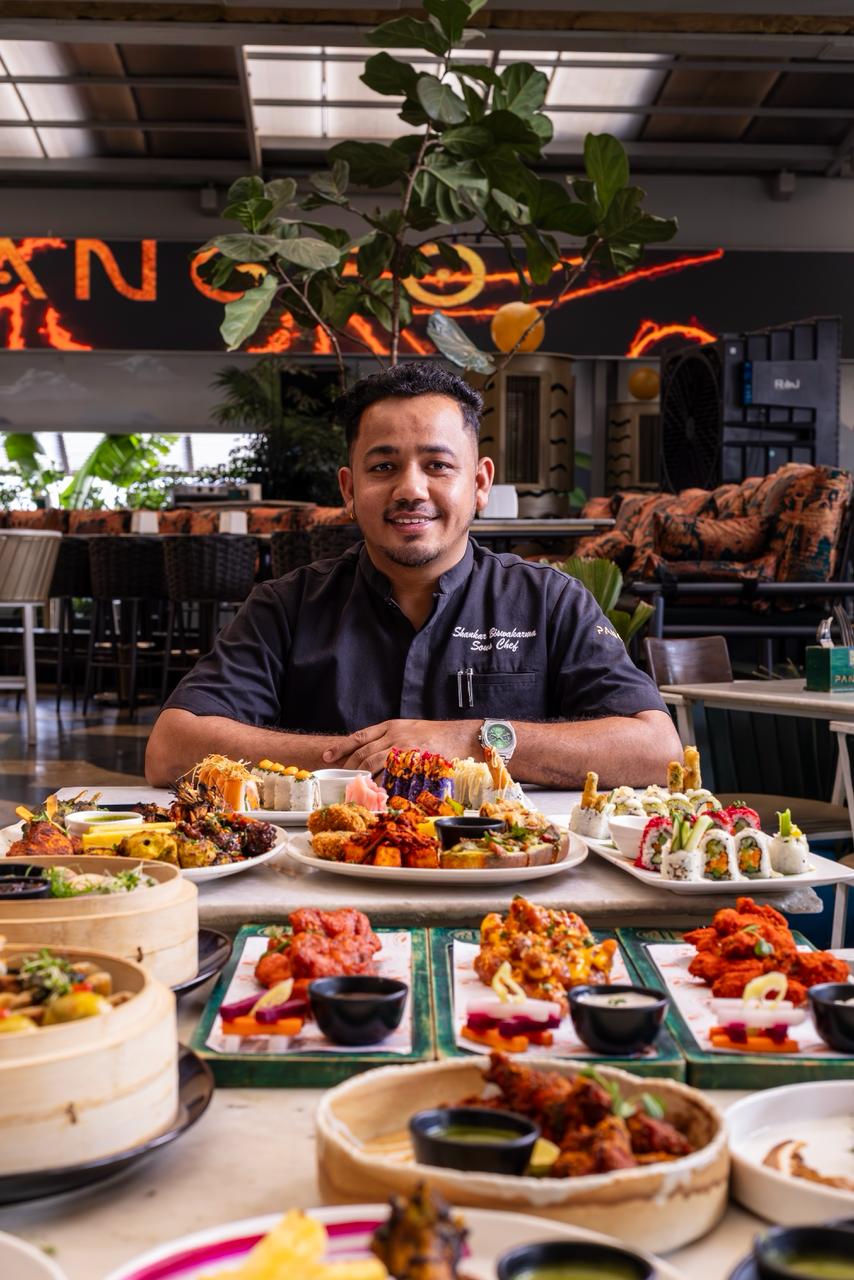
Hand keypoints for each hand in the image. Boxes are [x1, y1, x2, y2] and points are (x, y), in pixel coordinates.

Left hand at [322, 719, 480, 776]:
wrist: (459, 737)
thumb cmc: (433, 735)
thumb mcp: (407, 728)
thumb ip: (387, 737)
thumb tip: (365, 752)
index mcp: (390, 726)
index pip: (359, 737)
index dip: (341, 747)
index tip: (326, 757)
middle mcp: (395, 735)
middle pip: (363, 754)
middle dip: (349, 768)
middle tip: (341, 781)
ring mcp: (404, 749)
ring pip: (374, 765)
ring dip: (362, 779)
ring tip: (355, 789)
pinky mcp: (414, 763)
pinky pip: (392, 776)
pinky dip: (381, 785)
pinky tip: (375, 793)